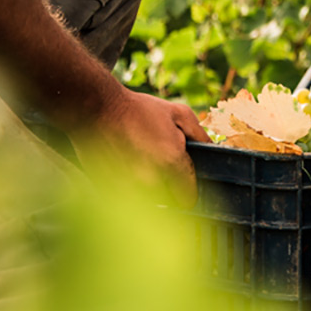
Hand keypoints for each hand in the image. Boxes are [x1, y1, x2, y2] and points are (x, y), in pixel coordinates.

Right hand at [73, 88, 210, 207]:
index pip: (189, 197)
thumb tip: (215, 154)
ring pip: (145, 203)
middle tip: (156, 167)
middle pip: (167, 202)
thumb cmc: (138, 109)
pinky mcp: (105, 189)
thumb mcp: (179, 114)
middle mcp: (149, 180)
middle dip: (166, 190)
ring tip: (137, 165)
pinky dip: (125, 189)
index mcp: (171, 162)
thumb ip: (201, 136)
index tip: (182, 183)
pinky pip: (123, 199)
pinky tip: (122, 166)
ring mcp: (125, 187)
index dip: (188, 190)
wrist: (94, 107)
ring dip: (145, 191)